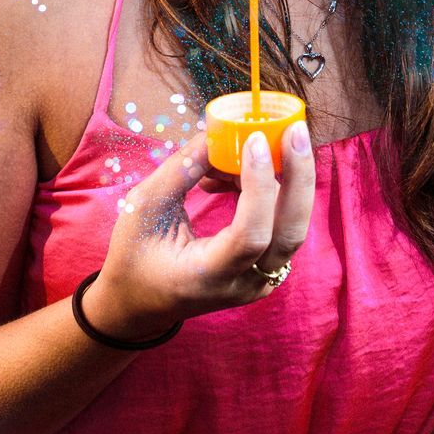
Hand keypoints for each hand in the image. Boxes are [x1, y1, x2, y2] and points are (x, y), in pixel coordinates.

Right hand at [85, 123, 315, 340]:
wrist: (139, 303)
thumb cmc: (134, 257)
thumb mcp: (143, 210)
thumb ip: (180, 171)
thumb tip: (216, 133)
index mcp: (207, 277)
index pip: (250, 235)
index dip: (259, 185)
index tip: (254, 140)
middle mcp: (244, 284)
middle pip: (290, 232)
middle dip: (299, 177)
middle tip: (295, 130)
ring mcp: (260, 281)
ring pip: (289, 224)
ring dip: (276, 178)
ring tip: (235, 150)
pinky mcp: (265, 269)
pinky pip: (278, 225)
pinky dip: (264, 191)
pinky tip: (230, 172)